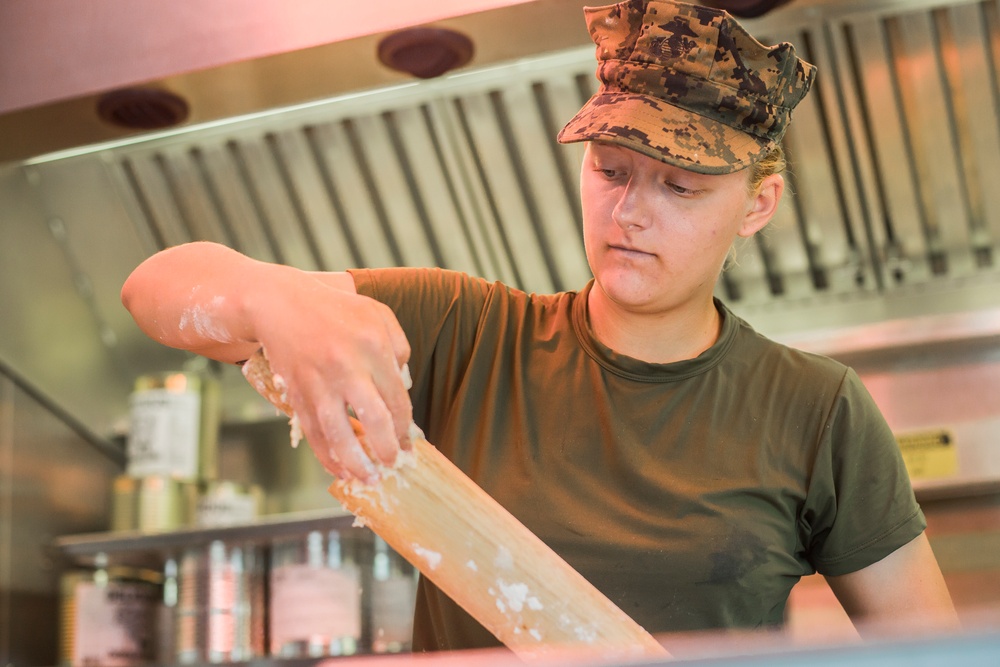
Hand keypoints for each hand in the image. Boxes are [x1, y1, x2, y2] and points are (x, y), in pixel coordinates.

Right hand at [248, 267, 412, 482]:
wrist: (279, 304)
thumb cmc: (334, 309)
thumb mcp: (376, 313)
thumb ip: (399, 345)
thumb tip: (403, 382)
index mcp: (373, 347)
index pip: (397, 399)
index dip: (405, 427)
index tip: (408, 443)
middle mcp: (348, 367)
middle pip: (375, 419)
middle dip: (388, 448)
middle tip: (394, 463)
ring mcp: (320, 383)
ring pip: (340, 434)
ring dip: (357, 463)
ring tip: (370, 479)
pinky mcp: (298, 394)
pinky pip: (314, 433)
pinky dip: (327, 457)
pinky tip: (340, 471)